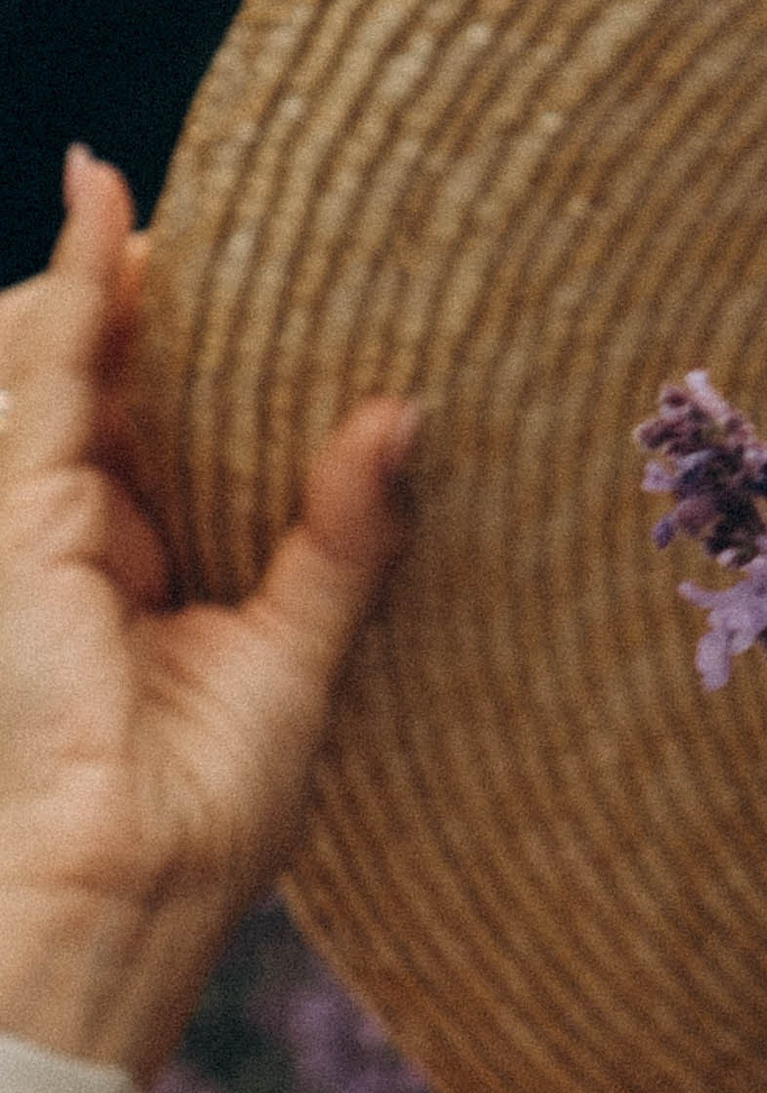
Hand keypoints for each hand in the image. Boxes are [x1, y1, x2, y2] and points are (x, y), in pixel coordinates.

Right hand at [0, 147, 415, 1072]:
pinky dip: (79, 290)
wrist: (135, 892)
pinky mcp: (25, 520)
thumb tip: (402, 413)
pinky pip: (51, 381)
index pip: (178, 430)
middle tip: (225, 215)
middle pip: (121, 383)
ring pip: (70, 362)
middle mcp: (104, 538)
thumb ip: (346, 535)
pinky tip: (104, 212)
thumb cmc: (215, 812)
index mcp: (164, 571)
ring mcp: (51, 524)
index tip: (271, 268)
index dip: (209, 349)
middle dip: (156, 298)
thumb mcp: (308, 652)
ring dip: (110, 276)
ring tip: (156, 200)